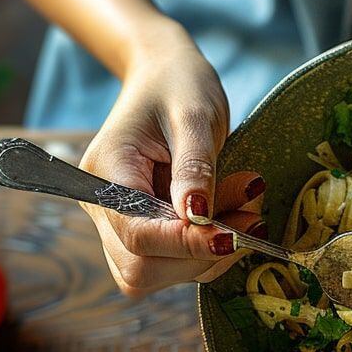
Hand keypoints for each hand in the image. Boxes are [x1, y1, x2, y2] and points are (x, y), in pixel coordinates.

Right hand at [80, 23, 264, 296]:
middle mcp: (102, 207)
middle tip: (249, 216)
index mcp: (106, 172)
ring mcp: (118, 224)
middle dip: (198, 253)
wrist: (167, 77)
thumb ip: (195, 166)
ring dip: (208, 256)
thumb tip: (196, 216)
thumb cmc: (179, 86)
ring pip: (154, 274)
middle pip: (140, 266)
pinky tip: (233, 218)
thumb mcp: (195, 115)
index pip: (136, 231)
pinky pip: (169, 264)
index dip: (183, 243)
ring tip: (246, 210)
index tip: (232, 235)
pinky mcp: (143, 232)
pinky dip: (207, 252)